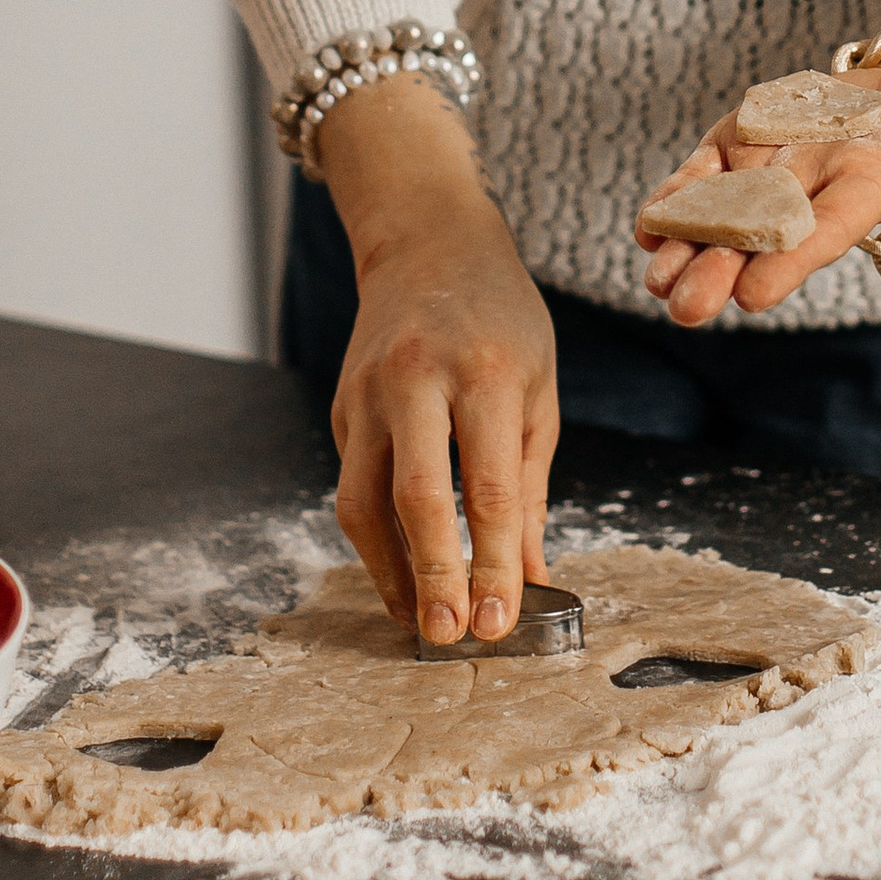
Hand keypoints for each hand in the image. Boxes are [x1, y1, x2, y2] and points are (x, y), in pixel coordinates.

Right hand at [316, 79, 558, 646]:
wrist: (427, 242)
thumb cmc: (501, 318)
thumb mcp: (539, 388)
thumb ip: (529, 485)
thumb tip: (531, 577)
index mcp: (487, 372)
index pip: (488, 488)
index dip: (494, 563)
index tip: (501, 622)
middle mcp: (418, 379)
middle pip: (415, 497)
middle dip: (433, 577)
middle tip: (450, 637)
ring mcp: (369, 392)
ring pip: (361, 500)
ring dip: (388, 572)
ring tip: (417, 621)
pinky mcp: (341, 407)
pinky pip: (353, 483)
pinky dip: (375, 537)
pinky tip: (399, 572)